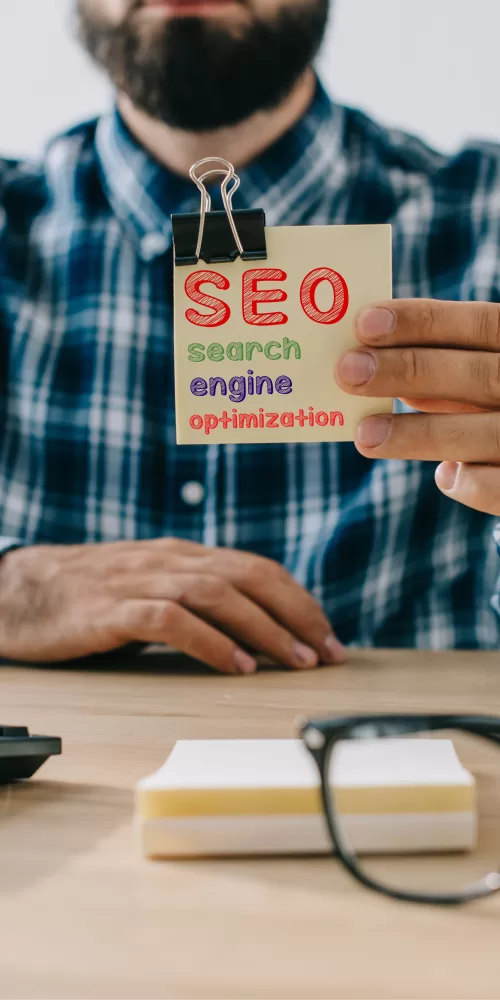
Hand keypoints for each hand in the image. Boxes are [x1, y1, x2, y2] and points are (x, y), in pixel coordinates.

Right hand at [0, 539, 343, 672]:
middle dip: (296, 614)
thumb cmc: (90, 595)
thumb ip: (196, 600)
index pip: (256, 569)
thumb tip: (254, 631)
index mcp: (183, 556)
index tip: (329, 636)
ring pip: (217, 594)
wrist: (20, 590)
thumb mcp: (151, 588)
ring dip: (264, 629)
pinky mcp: (111, 609)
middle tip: (328, 652)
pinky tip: (235, 667)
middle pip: (248, 576)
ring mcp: (140, 582)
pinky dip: (210, 643)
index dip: (298, 601)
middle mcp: (169, 561)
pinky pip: (170, 621)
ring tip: (295, 661)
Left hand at [335, 299, 499, 515]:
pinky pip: (496, 488)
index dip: (423, 322)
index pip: (480, 324)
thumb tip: (379, 366)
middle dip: (408, 371)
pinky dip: (466, 481)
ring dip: (418, 434)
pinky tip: (444, 475)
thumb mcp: (491, 380)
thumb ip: (452, 373)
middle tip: (348, 371)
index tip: (364, 323)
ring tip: (365, 435)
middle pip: (478, 375)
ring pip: (482, 434)